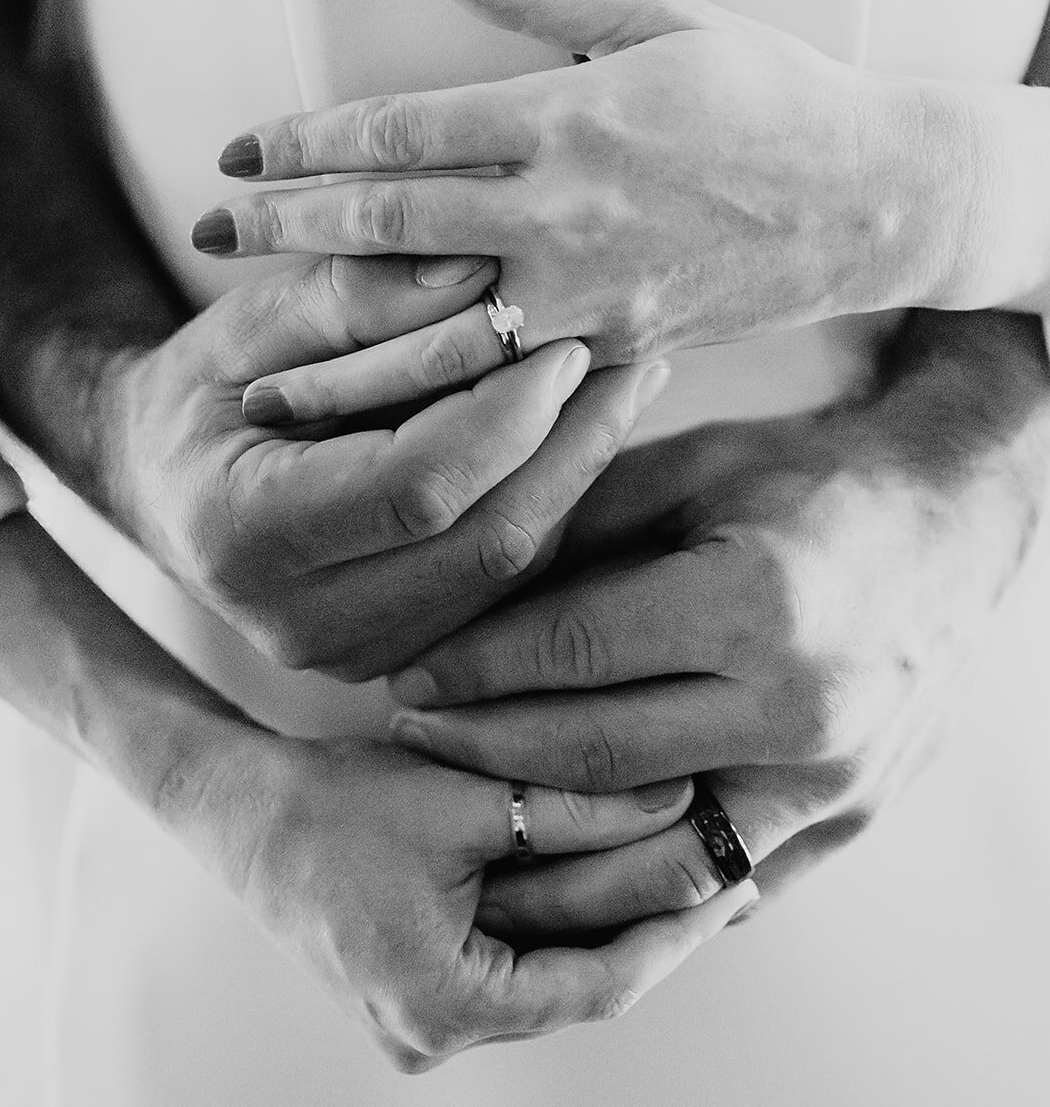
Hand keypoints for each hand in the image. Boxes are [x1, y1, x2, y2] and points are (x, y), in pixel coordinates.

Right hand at [99, 253, 666, 676]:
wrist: (165, 482)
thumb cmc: (204, 388)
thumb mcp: (246, 322)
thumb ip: (351, 296)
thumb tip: (476, 275)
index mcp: (244, 535)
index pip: (416, 487)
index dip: (507, 415)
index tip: (568, 342)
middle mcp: (299, 621)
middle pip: (486, 539)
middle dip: (572, 441)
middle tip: (630, 356)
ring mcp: (355, 654)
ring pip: (512, 567)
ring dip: (578, 470)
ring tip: (624, 381)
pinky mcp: (402, 652)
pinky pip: (506, 578)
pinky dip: (551, 500)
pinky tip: (581, 431)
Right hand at [167, 725, 754, 1071]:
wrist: (240, 812)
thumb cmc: (334, 804)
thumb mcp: (465, 798)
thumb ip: (573, 805)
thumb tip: (679, 800)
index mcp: (444, 1007)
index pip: (598, 985)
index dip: (674, 934)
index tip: (732, 888)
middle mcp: (434, 1035)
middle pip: (576, 985)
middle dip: (651, 925)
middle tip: (725, 874)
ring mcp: (422, 1021)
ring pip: (548, 974)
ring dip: (607, 921)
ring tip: (681, 867)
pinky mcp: (417, 991)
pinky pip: (513, 963)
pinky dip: (559, 920)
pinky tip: (603, 874)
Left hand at [194, 0, 978, 362]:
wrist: (874, 198)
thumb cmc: (770, 90)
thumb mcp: (661, 15)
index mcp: (564, 114)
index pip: (398, 129)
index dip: (305, 140)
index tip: (240, 147)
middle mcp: (562, 208)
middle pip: (387, 225)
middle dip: (284, 229)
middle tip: (207, 231)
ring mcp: (588, 290)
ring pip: (428, 328)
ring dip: (329, 344)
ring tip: (253, 367)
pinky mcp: (615, 346)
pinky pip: (503, 377)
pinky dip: (426, 395)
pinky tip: (367, 410)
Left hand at [387, 311, 1049, 937]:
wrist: (950, 527)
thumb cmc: (813, 479)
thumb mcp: (696, 466)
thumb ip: (583, 521)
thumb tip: (471, 583)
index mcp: (755, 605)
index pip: (575, 653)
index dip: (475, 666)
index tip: (407, 675)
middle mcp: (796, 708)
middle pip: (596, 756)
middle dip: (483, 751)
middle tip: (410, 740)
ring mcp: (826, 782)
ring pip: (650, 850)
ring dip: (546, 850)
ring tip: (466, 825)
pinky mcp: (842, 823)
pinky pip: (721, 885)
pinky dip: (635, 890)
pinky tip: (568, 876)